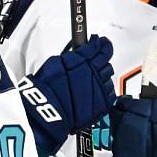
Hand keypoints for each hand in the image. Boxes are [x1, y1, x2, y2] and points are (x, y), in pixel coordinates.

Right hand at [20, 36, 114, 156]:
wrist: (48, 114)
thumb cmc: (47, 91)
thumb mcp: (55, 63)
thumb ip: (73, 56)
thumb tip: (83, 48)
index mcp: (81, 60)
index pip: (99, 47)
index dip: (101, 44)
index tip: (101, 42)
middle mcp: (93, 73)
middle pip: (105, 61)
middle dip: (100, 59)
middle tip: (94, 61)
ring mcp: (99, 88)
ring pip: (108, 76)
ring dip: (101, 76)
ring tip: (89, 81)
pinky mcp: (103, 103)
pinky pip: (109, 92)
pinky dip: (103, 90)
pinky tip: (94, 91)